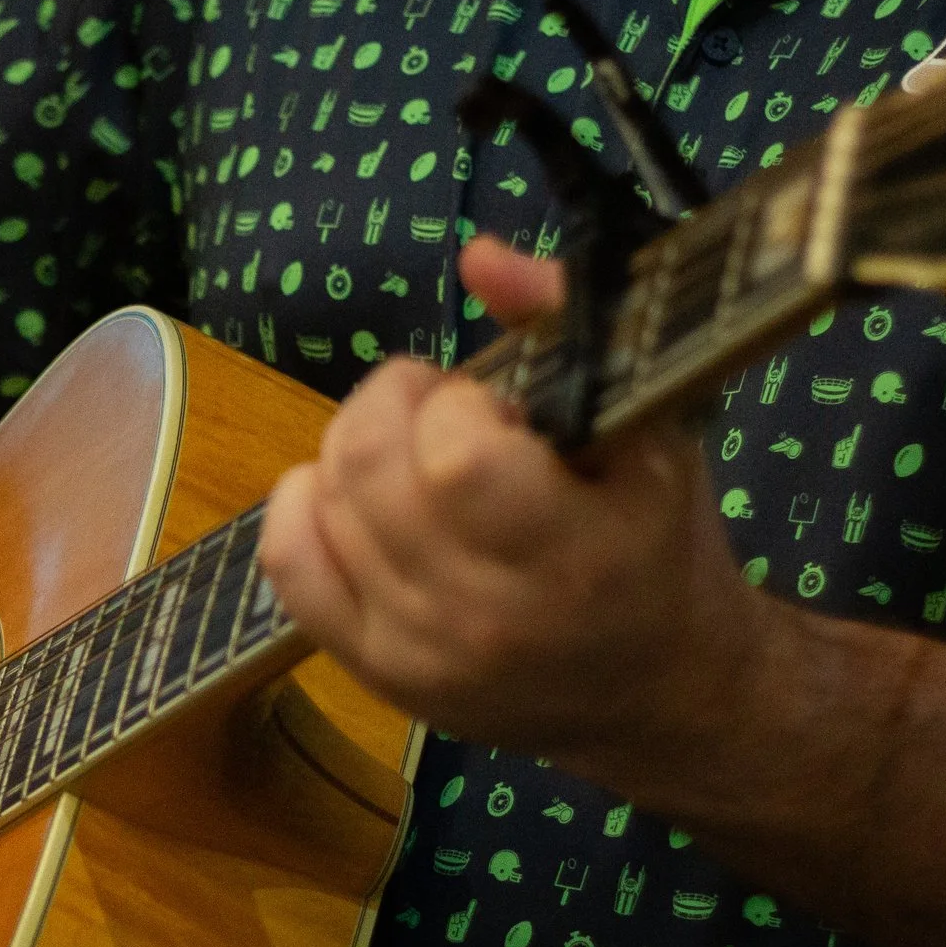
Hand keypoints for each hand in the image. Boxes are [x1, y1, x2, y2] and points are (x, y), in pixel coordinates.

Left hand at [258, 237, 775, 772]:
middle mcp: (483, 614)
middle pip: (367, 467)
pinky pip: (288, 562)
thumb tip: (478, 255)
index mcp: (572, 555)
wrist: (654, 691)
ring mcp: (415, 650)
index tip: (498, 408)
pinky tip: (353, 494)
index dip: (460, 403)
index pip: (454, 455)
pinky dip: (304, 503)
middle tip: (443, 411)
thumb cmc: (657, 545)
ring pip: (324, 501)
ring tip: (419, 460)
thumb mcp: (650, 429)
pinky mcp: (371, 670)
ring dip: (358, 450)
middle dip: (395, 403)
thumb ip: (567, 324)